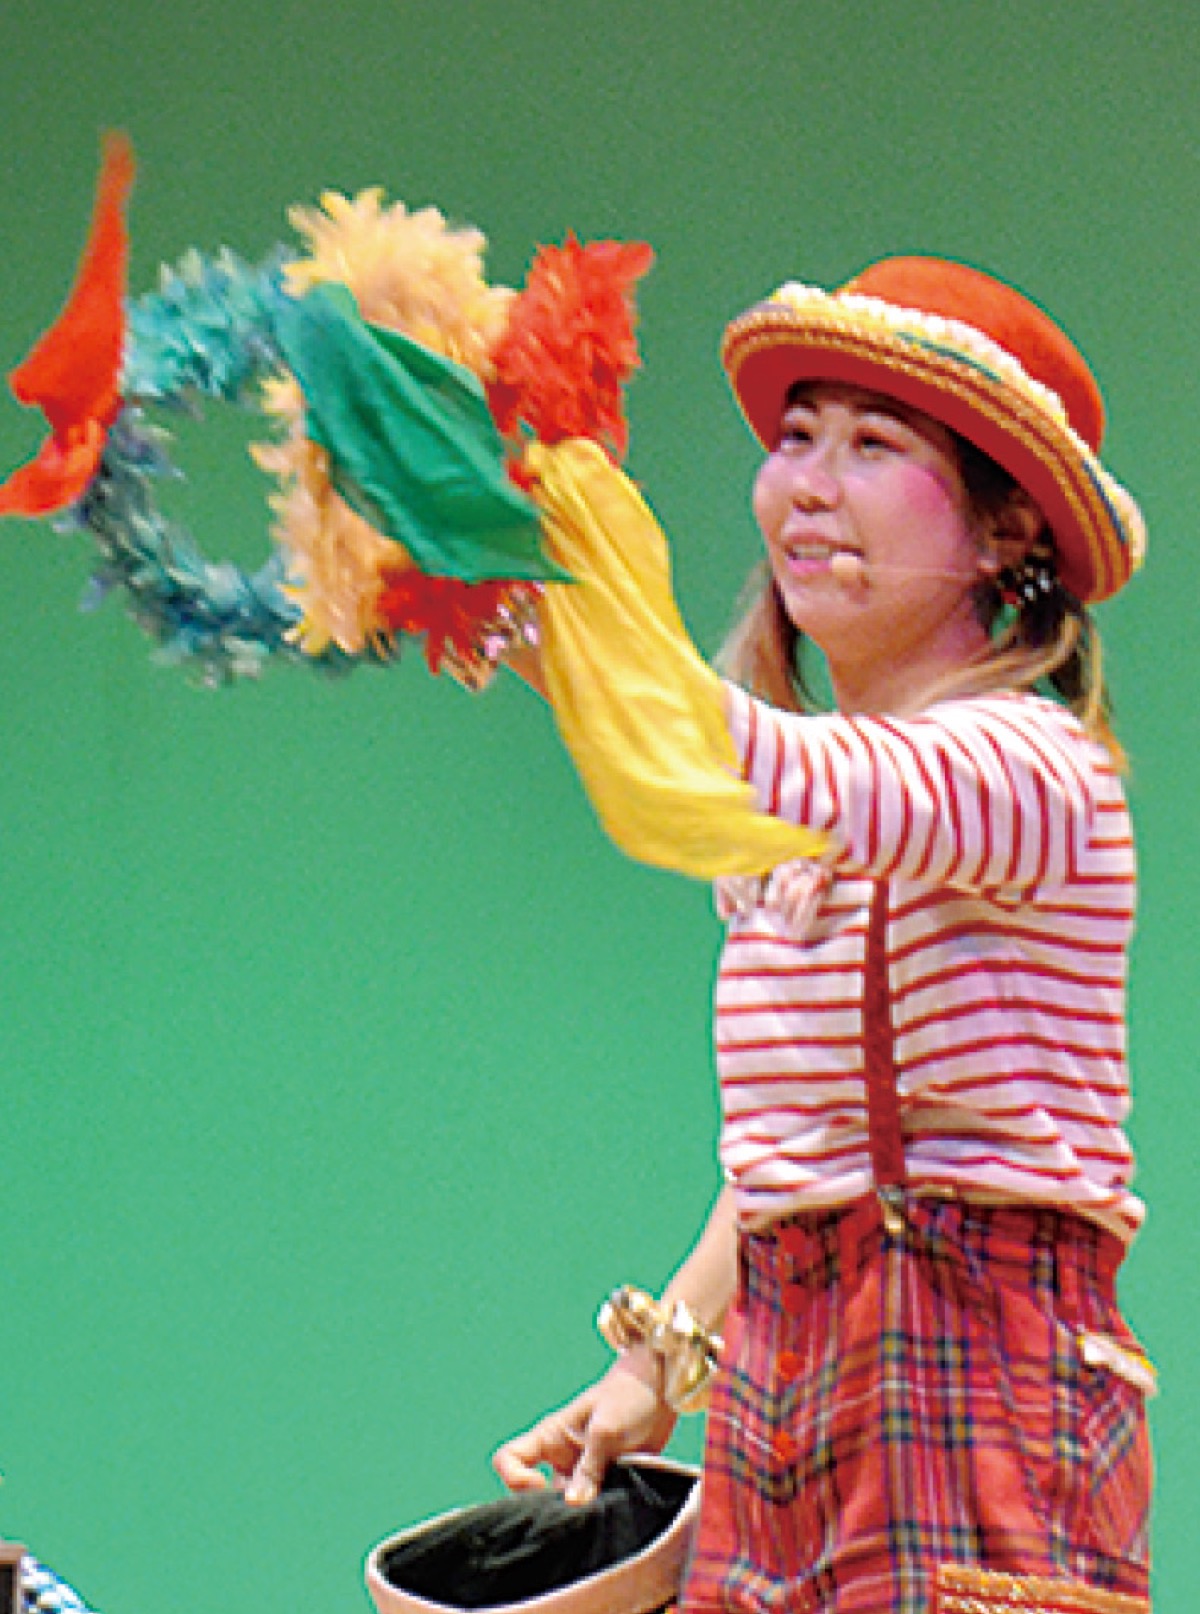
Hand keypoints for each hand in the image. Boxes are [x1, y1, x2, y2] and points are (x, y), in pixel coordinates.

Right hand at [492, 1355, 677, 1503]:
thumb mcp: (607, 1428)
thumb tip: (573, 1504)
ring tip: (601, 1512)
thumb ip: (590, 1466)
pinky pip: (592, 1510)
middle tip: (577, 1514)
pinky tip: (613, 1515)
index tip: (542, 1486)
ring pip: (566, 1508)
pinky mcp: (605, 1486)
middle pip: (533, 1495)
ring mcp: (582, 1475)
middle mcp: (561, 1460)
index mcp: (550, 1437)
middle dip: (550, 1509)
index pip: (509, 1459)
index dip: (516, 1478)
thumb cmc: (627, 1396)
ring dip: (580, 1516)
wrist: (661, 1392)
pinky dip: (599, 1517)